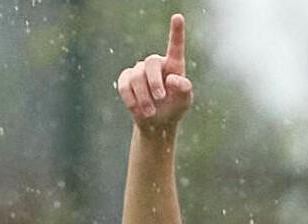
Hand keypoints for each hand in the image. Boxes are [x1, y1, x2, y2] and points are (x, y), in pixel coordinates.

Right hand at [116, 14, 192, 131]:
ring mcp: (139, 70)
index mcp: (174, 65)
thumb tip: (173, 79)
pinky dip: (130, 99)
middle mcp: (156, 64)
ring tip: (150, 112)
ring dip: (144, 97)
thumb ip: (184, 89)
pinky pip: (124, 85)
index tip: (178, 17)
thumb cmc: (175, 108)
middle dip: (154, 82)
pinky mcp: (126, 79)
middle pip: (150, 63)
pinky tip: (137, 109)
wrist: (157, 122)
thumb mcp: (184, 101)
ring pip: (136, 77)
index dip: (176, 32)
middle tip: (160, 99)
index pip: (175, 46)